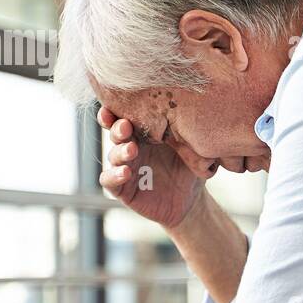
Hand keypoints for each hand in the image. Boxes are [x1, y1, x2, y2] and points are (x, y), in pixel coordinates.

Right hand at [98, 105, 204, 229]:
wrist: (192, 200)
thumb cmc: (190, 168)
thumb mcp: (191, 149)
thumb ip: (186, 135)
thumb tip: (193, 115)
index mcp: (145, 133)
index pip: (126, 117)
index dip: (119, 110)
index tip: (122, 102)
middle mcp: (131, 147)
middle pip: (116, 133)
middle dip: (118, 128)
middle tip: (126, 126)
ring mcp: (124, 167)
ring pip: (113, 155)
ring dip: (119, 151)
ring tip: (132, 150)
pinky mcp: (122, 189)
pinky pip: (109, 180)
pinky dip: (114, 175)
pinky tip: (126, 172)